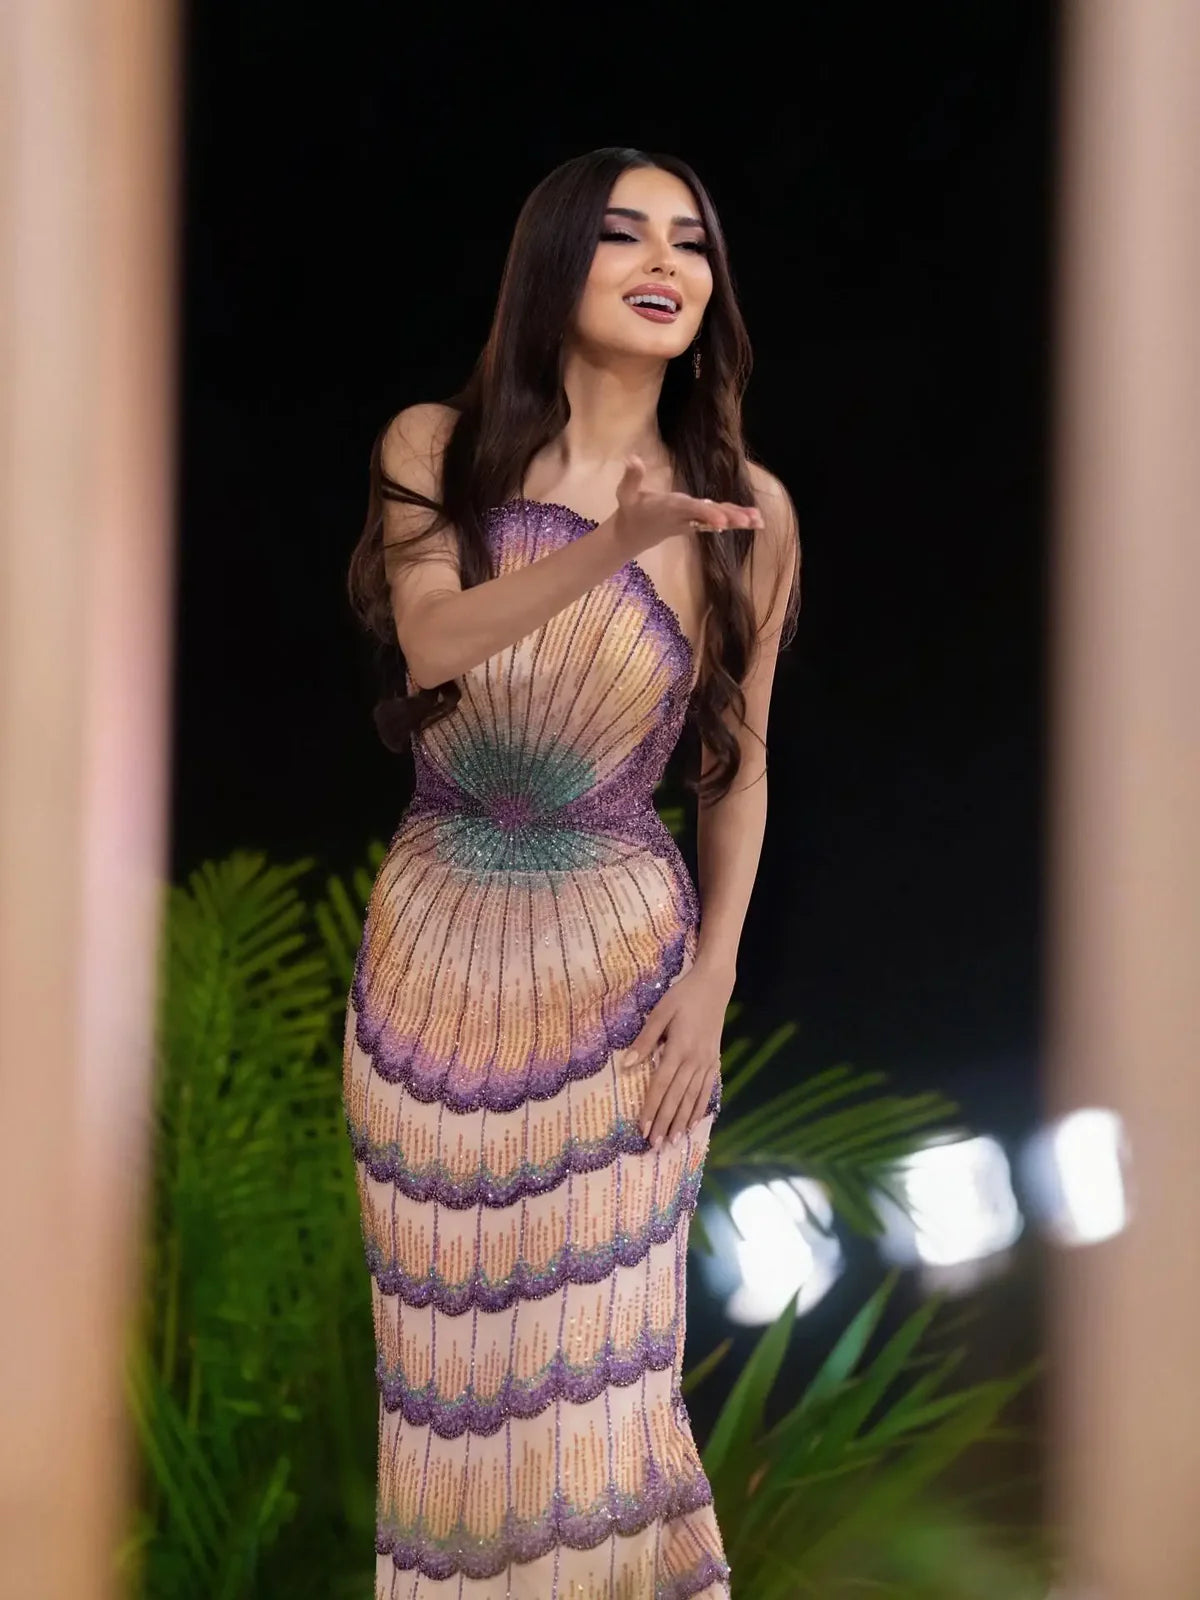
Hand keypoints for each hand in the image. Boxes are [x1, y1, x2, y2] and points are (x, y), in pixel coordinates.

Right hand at [612, 455, 763, 559]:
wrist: (633, 536)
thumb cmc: (630, 511)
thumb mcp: (624, 494)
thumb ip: (631, 477)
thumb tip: (631, 458)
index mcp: (668, 509)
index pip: (689, 511)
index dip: (706, 514)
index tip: (722, 521)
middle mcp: (683, 517)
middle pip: (708, 517)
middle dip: (728, 518)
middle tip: (749, 522)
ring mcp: (692, 521)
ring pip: (717, 520)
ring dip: (738, 520)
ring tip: (759, 521)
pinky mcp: (697, 522)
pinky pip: (719, 520)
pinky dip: (736, 519)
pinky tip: (755, 520)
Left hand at [624, 961, 735, 1146]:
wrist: (715, 986)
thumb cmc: (683, 996)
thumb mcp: (660, 1012)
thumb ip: (645, 1040)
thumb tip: (627, 1064)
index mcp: (678, 1048)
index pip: (661, 1085)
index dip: (651, 1108)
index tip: (642, 1128)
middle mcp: (694, 1060)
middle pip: (676, 1098)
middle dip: (664, 1122)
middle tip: (654, 1144)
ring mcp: (707, 1062)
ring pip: (692, 1098)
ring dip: (681, 1121)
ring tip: (672, 1141)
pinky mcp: (714, 1061)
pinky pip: (707, 1090)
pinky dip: (699, 1109)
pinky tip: (692, 1123)